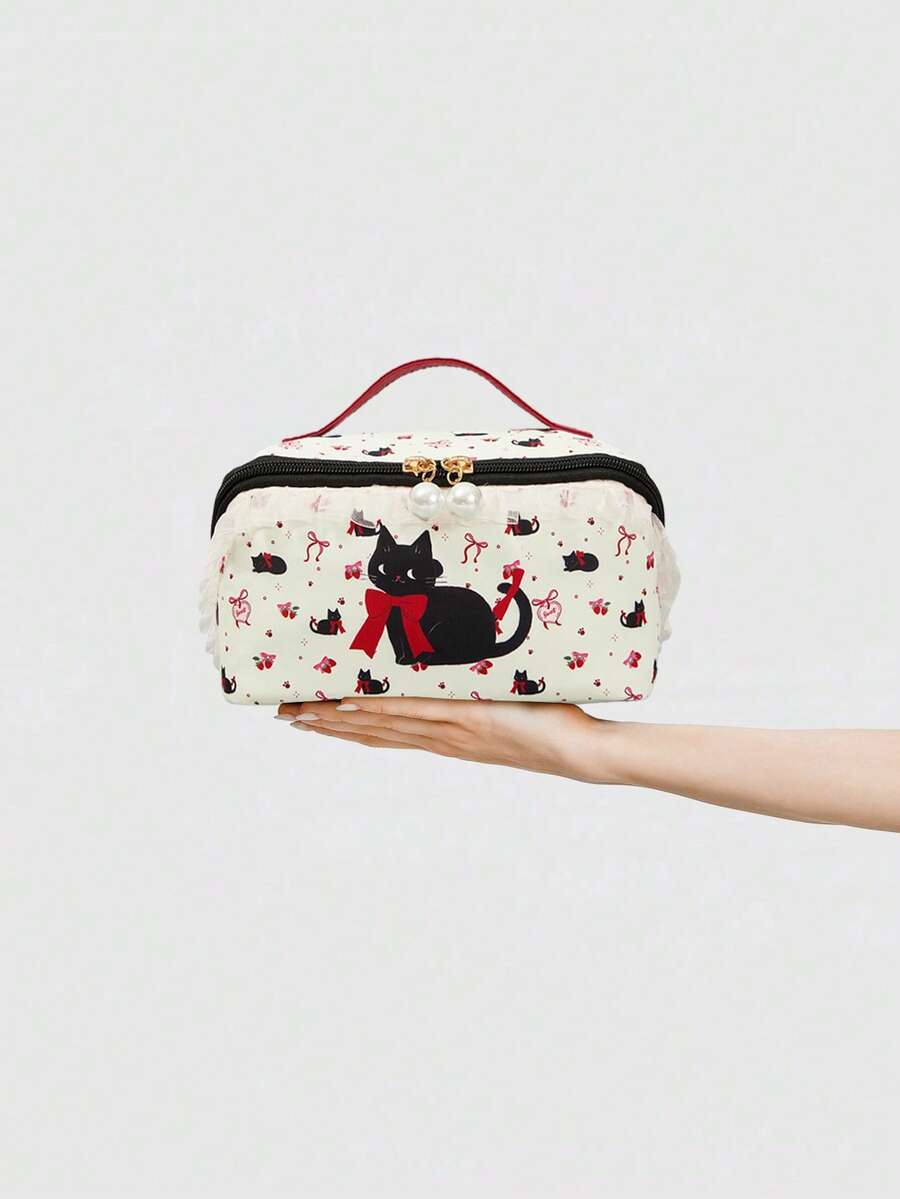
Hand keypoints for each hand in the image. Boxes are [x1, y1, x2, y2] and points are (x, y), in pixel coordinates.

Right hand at [276, 696, 605, 780]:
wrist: (582, 751)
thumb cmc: (555, 727)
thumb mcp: (509, 702)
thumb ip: (484, 686)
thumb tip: (469, 656)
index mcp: (446, 735)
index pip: (384, 730)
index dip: (344, 724)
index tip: (310, 715)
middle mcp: (440, 737)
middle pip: (370, 729)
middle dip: (325, 722)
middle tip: (283, 714)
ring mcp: (449, 730)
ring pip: (382, 723)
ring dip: (338, 718)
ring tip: (301, 711)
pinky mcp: (466, 719)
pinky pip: (413, 713)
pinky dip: (379, 709)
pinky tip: (349, 701)